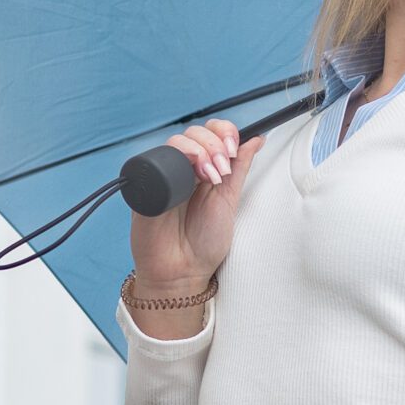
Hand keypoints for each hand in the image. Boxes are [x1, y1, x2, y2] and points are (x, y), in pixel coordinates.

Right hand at [129, 119, 266, 288]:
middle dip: (214, 144)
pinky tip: (190, 172)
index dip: (224, 133)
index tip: (234, 148)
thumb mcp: (229, 201)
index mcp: (206, 170)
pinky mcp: (147, 185)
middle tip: (223, 169)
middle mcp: (185, 169)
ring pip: (177, 140)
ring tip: (210, 176)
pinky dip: (176, 156)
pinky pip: (156, 159)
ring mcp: (166, 175)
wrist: (182, 272)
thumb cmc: (205, 242)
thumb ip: (240, 169)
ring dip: (199, 149)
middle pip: (196, 133)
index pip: (213, 134)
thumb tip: (257, 138)